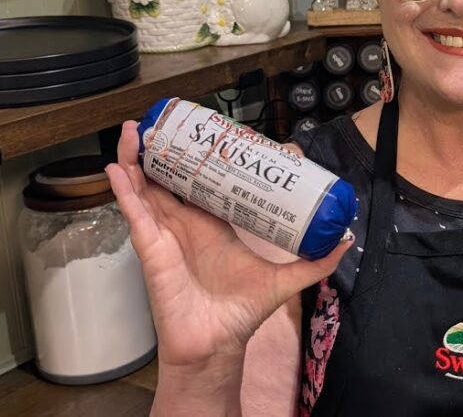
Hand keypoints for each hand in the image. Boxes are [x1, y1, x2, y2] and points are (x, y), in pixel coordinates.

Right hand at [105, 121, 350, 369]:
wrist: (218, 344)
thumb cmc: (242, 313)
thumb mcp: (285, 280)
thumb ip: (315, 261)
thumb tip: (346, 239)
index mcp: (211, 225)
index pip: (199, 183)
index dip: (195, 157)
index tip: (198, 129)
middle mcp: (184, 225)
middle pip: (165, 179)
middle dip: (159, 149)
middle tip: (159, 119)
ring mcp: (164, 234)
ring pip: (144, 189)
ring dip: (135, 159)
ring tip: (134, 129)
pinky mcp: (150, 248)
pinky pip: (133, 213)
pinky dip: (123, 189)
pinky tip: (116, 167)